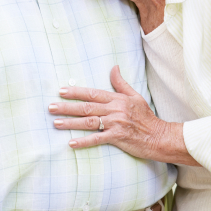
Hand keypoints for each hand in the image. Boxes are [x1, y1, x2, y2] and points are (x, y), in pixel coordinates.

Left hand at [48, 65, 198, 165]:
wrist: (159, 136)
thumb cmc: (146, 117)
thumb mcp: (135, 96)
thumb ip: (121, 83)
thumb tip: (113, 67)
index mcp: (117, 99)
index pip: (92, 93)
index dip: (76, 92)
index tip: (61, 91)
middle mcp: (114, 110)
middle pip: (86, 107)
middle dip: (67, 107)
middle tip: (50, 107)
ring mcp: (115, 124)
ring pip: (89, 122)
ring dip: (71, 123)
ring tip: (56, 123)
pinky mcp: (117, 138)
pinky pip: (97, 139)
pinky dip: (84, 141)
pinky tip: (71, 143)